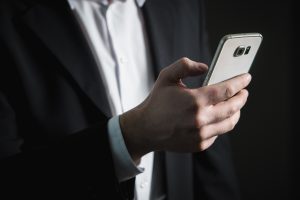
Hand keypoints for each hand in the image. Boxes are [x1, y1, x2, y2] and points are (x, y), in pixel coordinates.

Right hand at [120, 57, 250, 162]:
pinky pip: (219, 133)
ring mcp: (201, 134)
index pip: (227, 90)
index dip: (240, 82)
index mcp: (194, 100)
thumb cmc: (157, 102)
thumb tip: (205, 67)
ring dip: (236, 112)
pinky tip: (217, 117)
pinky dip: (222, 124)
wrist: (146, 129)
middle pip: (233, 107)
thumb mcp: (166, 77)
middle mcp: (200, 119)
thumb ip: (185, 65)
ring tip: (235, 105)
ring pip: (229, 123)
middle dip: (242, 97)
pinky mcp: (199, 144)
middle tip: (243, 92)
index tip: (246, 78)